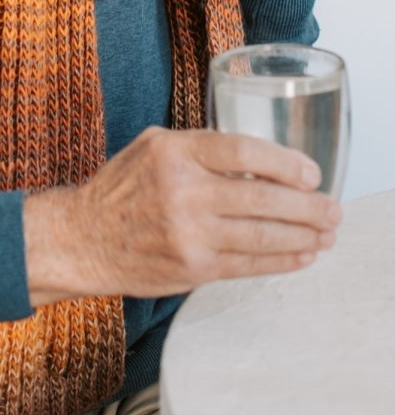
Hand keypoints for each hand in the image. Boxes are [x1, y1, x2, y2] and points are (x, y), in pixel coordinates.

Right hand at [23, 127, 340, 305]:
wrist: (83, 238)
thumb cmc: (121, 188)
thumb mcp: (153, 146)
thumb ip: (201, 147)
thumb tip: (258, 158)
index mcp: (174, 151)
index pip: (243, 151)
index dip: (285, 162)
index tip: (310, 172)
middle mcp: (182, 191)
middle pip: (262, 196)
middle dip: (307, 205)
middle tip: (331, 208)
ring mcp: (188, 233)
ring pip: (262, 235)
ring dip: (303, 236)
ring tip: (325, 233)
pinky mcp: (192, 268)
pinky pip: (249, 265)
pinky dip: (281, 261)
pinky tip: (300, 255)